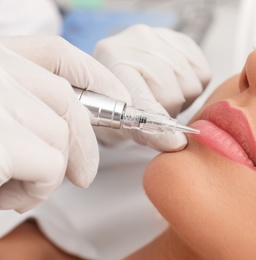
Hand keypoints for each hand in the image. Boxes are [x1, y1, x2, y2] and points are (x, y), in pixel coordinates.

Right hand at [0, 36, 131, 211]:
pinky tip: (5, 194)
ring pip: (59, 135)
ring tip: (11, 187)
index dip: (94, 76)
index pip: (55, 55)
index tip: (119, 99)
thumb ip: (20, 108)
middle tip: (83, 175)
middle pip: (65, 100)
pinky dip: (38, 188)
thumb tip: (65, 124)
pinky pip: (49, 164)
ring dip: (47, 172)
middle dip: (84, 142)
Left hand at [93, 25, 211, 150]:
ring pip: (191, 85)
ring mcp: (160, 36)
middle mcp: (136, 40)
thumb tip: (177, 143)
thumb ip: (146, 132)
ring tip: (165, 95)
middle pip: (172, 94)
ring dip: (183, 98)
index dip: (159, 121)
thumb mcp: (121, 120)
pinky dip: (194, 85)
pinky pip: (203, 74)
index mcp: (111, 59)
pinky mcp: (181, 39)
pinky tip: (176, 83)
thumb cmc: (117, 100)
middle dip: (169, 110)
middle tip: (157, 109)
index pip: (141, 96)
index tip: (175, 141)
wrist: (120, 71)